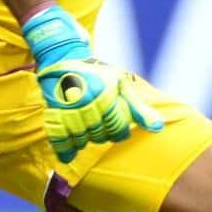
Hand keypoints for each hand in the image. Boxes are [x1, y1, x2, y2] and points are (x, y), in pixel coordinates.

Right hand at [21, 5, 163, 163]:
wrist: (64, 57)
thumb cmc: (97, 74)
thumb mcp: (121, 86)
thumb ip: (139, 109)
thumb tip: (158, 129)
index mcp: (107, 94)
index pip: (117, 128)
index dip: (119, 131)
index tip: (116, 127)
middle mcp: (88, 101)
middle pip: (99, 135)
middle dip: (102, 134)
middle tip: (99, 124)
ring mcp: (69, 106)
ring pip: (81, 139)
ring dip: (84, 140)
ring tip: (86, 130)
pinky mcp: (53, 110)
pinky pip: (59, 138)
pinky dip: (64, 149)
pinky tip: (68, 154)